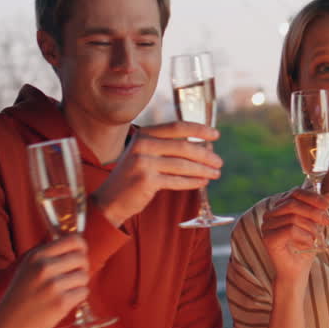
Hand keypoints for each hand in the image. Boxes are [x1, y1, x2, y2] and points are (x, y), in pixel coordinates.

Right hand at [0, 234, 90, 327]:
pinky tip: (64, 302)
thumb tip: (77, 247)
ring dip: (79, 285)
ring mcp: (53, 285)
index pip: (73, 240)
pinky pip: (84, 292)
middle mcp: (44, 267)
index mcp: (36, 256)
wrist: (7, 327)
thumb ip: (49, 257)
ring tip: (64, 292)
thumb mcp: (27, 269)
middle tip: (72, 279)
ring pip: (84, 276)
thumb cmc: (19, 299)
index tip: (80, 255)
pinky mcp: (61, 302)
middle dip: (81, 268)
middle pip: (82, 258)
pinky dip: (78, 298)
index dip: (81, 248)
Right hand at [92, 122, 222, 226]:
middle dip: (205, 155)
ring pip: (182, 165)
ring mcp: (143, 162)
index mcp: (143, 134)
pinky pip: (176, 180)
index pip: (176, 127)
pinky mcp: (146, 180)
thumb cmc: (132, 177)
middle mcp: (142, 145)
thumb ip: (164, 146)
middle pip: (183, 146)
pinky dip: (192, 182)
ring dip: (202, 170)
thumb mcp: (143, 154)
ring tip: (215, 174)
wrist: (110, 200)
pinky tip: (202, 183)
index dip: (199, 130)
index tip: (216, 135)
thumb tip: (200, 147)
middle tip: (219, 162)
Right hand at [260, 187, 328, 281]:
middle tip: (328, 221)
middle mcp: (270, 215)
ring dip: (311, 227)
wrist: (297, 271)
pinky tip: (309, 243)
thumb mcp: (315, 225)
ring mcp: (267, 226)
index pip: (295, 193)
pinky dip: (304, 236)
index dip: (312, 197)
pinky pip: (290, 230)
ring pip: (293, 217)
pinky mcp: (268, 238)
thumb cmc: (305, 248)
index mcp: (280, 208)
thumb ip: (319, 210)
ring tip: (317, 237)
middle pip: (293, 203)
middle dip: (314, 211)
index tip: (327, 205)